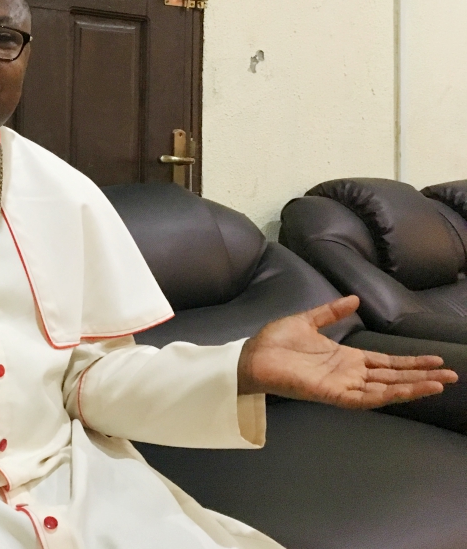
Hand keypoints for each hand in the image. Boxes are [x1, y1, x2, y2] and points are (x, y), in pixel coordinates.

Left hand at [238, 295, 457, 407]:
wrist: (251, 355)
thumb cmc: (274, 342)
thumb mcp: (307, 321)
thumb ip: (331, 312)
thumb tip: (354, 298)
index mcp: (345, 358)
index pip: (386, 363)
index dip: (410, 362)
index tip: (436, 359)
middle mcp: (348, 374)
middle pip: (393, 377)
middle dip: (422, 376)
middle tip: (451, 375)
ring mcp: (342, 386)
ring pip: (385, 389)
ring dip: (412, 387)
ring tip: (439, 383)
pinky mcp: (332, 394)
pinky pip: (365, 398)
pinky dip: (387, 395)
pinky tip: (407, 390)